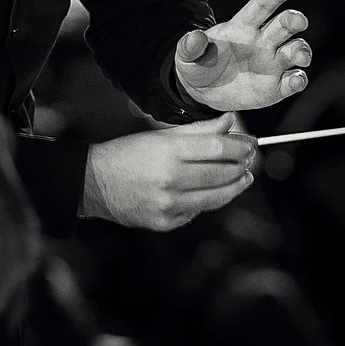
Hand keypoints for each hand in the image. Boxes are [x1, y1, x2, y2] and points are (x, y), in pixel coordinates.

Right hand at [80, 115, 258, 230]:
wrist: (94, 184)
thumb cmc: (127, 155)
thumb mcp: (160, 136)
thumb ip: (198, 130)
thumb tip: (229, 122)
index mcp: (169, 152)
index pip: (218, 148)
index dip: (240, 146)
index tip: (251, 143)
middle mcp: (170, 180)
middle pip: (222, 174)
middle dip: (242, 166)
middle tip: (250, 159)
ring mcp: (168, 204)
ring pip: (216, 198)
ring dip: (235, 187)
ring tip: (243, 178)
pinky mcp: (165, 222)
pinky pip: (198, 211)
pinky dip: (209, 201)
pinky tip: (212, 192)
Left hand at [173, 0, 314, 112]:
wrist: (202, 91)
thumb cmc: (198, 64)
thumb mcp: (186, 55)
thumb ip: (190, 46)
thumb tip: (195, 37)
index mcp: (243, 27)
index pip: (262, 5)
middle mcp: (263, 42)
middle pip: (283, 25)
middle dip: (293, 20)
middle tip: (298, 21)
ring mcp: (272, 63)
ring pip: (295, 50)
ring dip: (301, 51)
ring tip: (300, 57)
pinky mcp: (277, 86)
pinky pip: (293, 80)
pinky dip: (299, 80)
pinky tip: (296, 80)